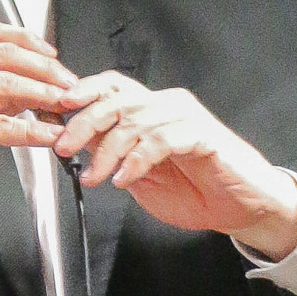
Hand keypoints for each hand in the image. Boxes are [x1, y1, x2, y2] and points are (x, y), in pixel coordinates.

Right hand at [0, 23, 74, 262]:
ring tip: (65, 105)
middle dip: (45, 68)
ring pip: (5, 83)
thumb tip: (33, 90)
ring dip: (43, 94)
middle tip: (69, 84)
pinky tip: (49, 136)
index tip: (52, 54)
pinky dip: (31, 131)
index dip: (28, 40)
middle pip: (4, 54)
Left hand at [54, 71, 296, 258]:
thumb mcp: (140, 177)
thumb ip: (113, 158)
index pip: (111, 87)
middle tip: (66, 146)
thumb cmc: (196, 191)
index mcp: (150, 111)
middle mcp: (166, 106)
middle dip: (84, 123)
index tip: (56, 107)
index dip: (82, 91)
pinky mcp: (202, 135)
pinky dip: (138, 159)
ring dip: (108, 151)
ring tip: (98, 176)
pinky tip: (126, 178)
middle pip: (116, 100)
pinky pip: (161, 140)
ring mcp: (185, 117)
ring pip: (134, 121)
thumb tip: (76, 146)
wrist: (239, 208)